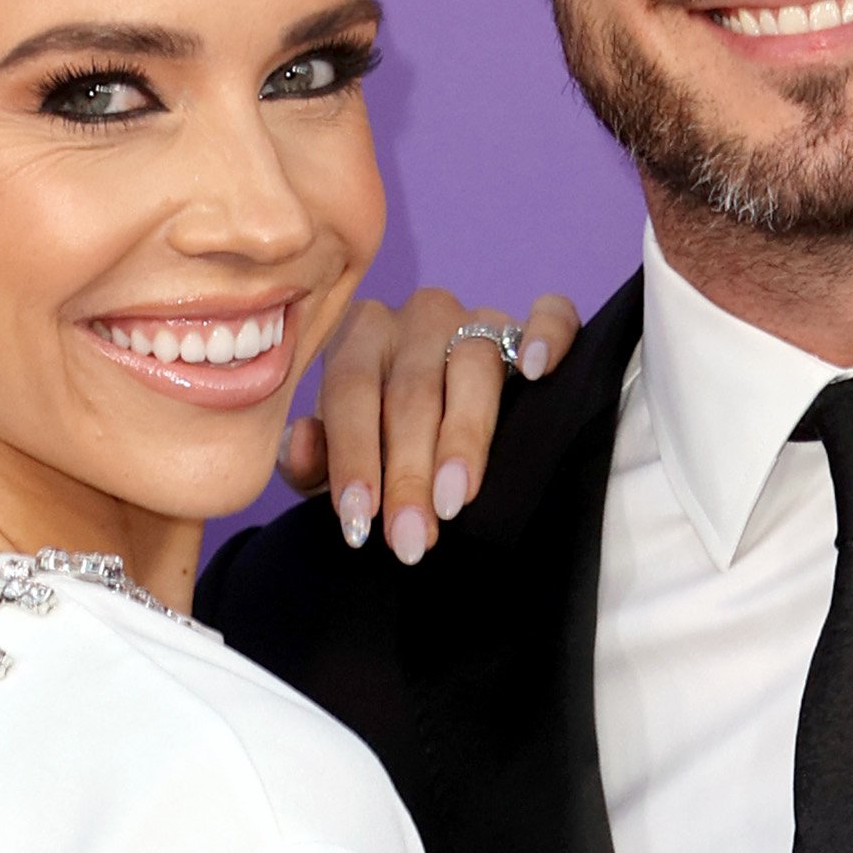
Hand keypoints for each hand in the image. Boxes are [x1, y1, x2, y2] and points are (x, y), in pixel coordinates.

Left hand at [276, 284, 578, 559]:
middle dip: (409, 473)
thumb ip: (313, 459)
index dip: (353, 459)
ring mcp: (476, 315)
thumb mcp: (339, 458)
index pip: (351, 392)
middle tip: (412, 537)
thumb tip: (303, 448)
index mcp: (360, 337)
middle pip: (411, 389)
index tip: (360, 523)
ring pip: (474, 363)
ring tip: (454, 499)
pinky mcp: (528, 324)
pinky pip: (549, 314)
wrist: (432, 421)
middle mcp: (416, 317)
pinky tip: (535, 372)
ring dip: (464, 437)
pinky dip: (546, 336)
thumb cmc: (381, 441)